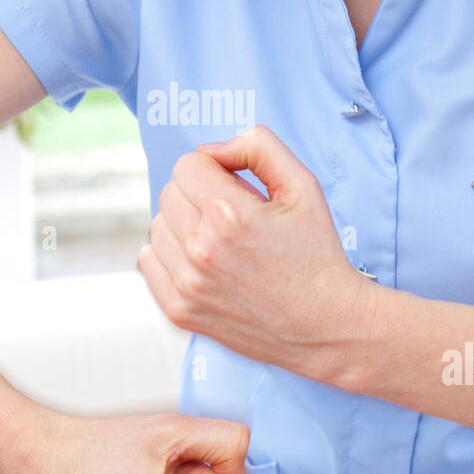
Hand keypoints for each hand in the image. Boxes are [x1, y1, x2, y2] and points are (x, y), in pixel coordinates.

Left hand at [137, 124, 372, 381]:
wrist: (326, 325)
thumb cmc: (316, 253)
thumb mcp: (303, 185)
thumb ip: (258, 147)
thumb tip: (211, 150)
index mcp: (230, 215)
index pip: (187, 165)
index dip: (213, 169)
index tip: (236, 186)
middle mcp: (202, 249)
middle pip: (169, 193)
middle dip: (198, 194)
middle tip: (233, 215)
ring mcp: (188, 284)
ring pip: (157, 226)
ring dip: (183, 224)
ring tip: (220, 240)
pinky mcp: (180, 311)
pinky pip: (148, 261)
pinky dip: (169, 255)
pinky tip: (202, 262)